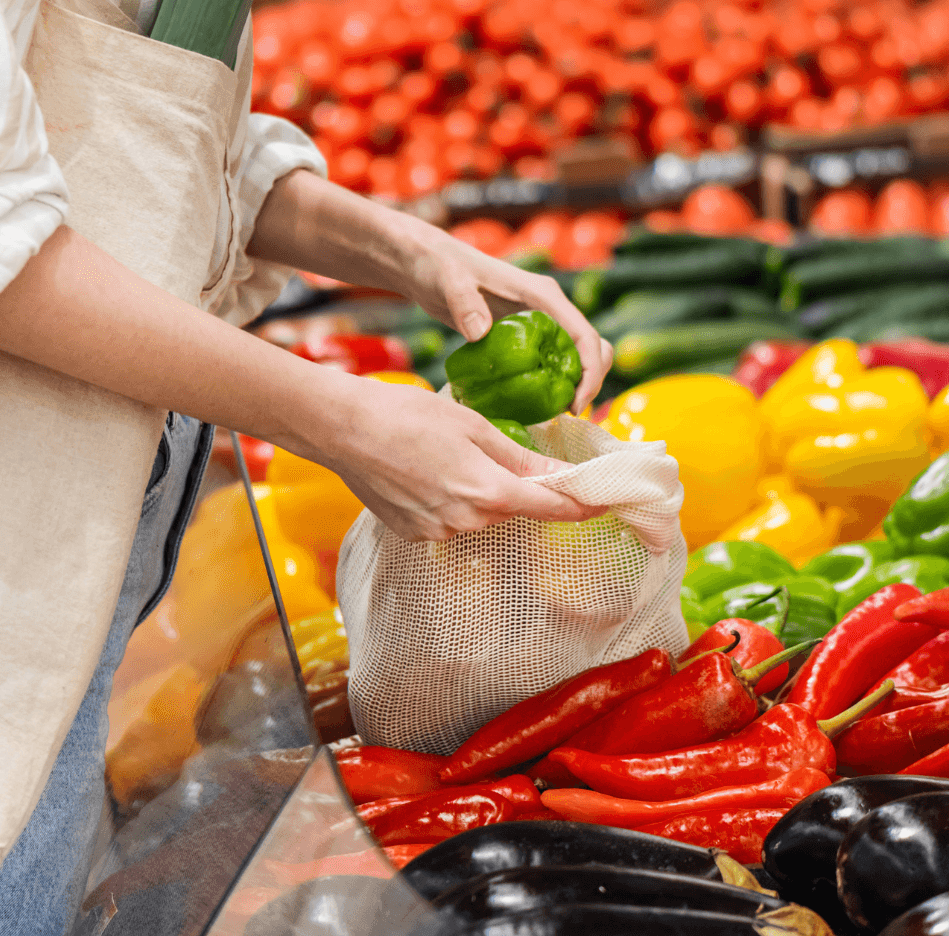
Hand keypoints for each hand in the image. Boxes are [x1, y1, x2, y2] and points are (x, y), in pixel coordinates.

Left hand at [245, 173, 612, 411]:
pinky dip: (551, 382)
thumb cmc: (437, 265)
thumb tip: (480, 331)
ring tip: (552, 415)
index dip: (590, 372)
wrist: (424, 262)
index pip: (584, 335)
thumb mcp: (448, 282)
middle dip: (589, 382)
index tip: (575, 405)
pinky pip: (550, 360)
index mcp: (541, 295)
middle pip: (591, 347)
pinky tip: (531, 406)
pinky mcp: (522, 334)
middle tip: (565, 416)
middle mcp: (547, 307)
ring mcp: (537, 320)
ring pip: (574, 355)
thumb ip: (463, 302)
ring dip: (574, 384)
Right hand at [305, 375, 606, 541]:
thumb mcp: (473, 426)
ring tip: (447, 453)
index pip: (552, 509)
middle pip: (514, 509)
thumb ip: (522, 457)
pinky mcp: (414, 533)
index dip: (584, 506)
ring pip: (481, 514)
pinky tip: (426, 471)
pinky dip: (450, 499)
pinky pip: (450, 519)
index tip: (606, 503)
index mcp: (488, 491)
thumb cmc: (407, 414)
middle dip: (519, 487)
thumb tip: (564, 475)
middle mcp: (466, 521)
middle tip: (498, 452)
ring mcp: (437, 532)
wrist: (341, 428)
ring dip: (481, 490)